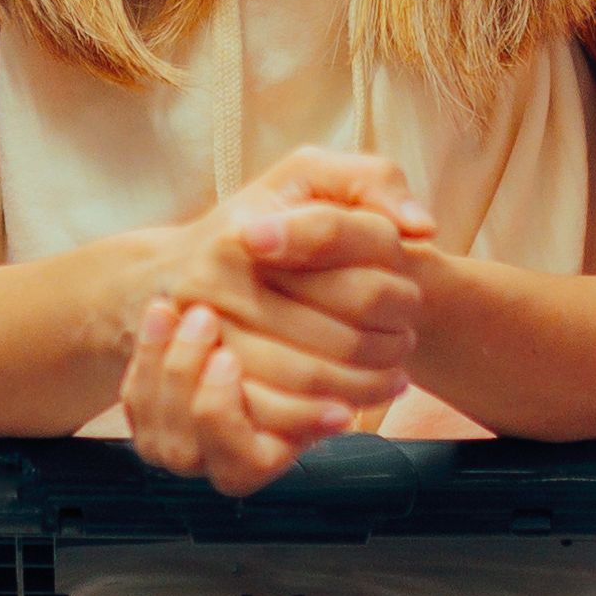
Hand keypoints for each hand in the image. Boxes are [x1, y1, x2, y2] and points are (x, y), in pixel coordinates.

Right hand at [118, 150, 431, 493]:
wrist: (175, 277)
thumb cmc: (261, 220)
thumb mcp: (306, 176)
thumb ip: (370, 179)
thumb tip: (420, 227)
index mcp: (252, 232)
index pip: (345, 253)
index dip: (393, 279)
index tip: (408, 285)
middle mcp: (221, 286)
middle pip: (343, 323)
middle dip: (391, 336)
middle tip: (407, 338)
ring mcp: (209, 342)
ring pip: (313, 376)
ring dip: (368, 383)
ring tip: (393, 375)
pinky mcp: (206, 388)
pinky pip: (276, 416)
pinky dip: (323, 420)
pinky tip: (351, 410)